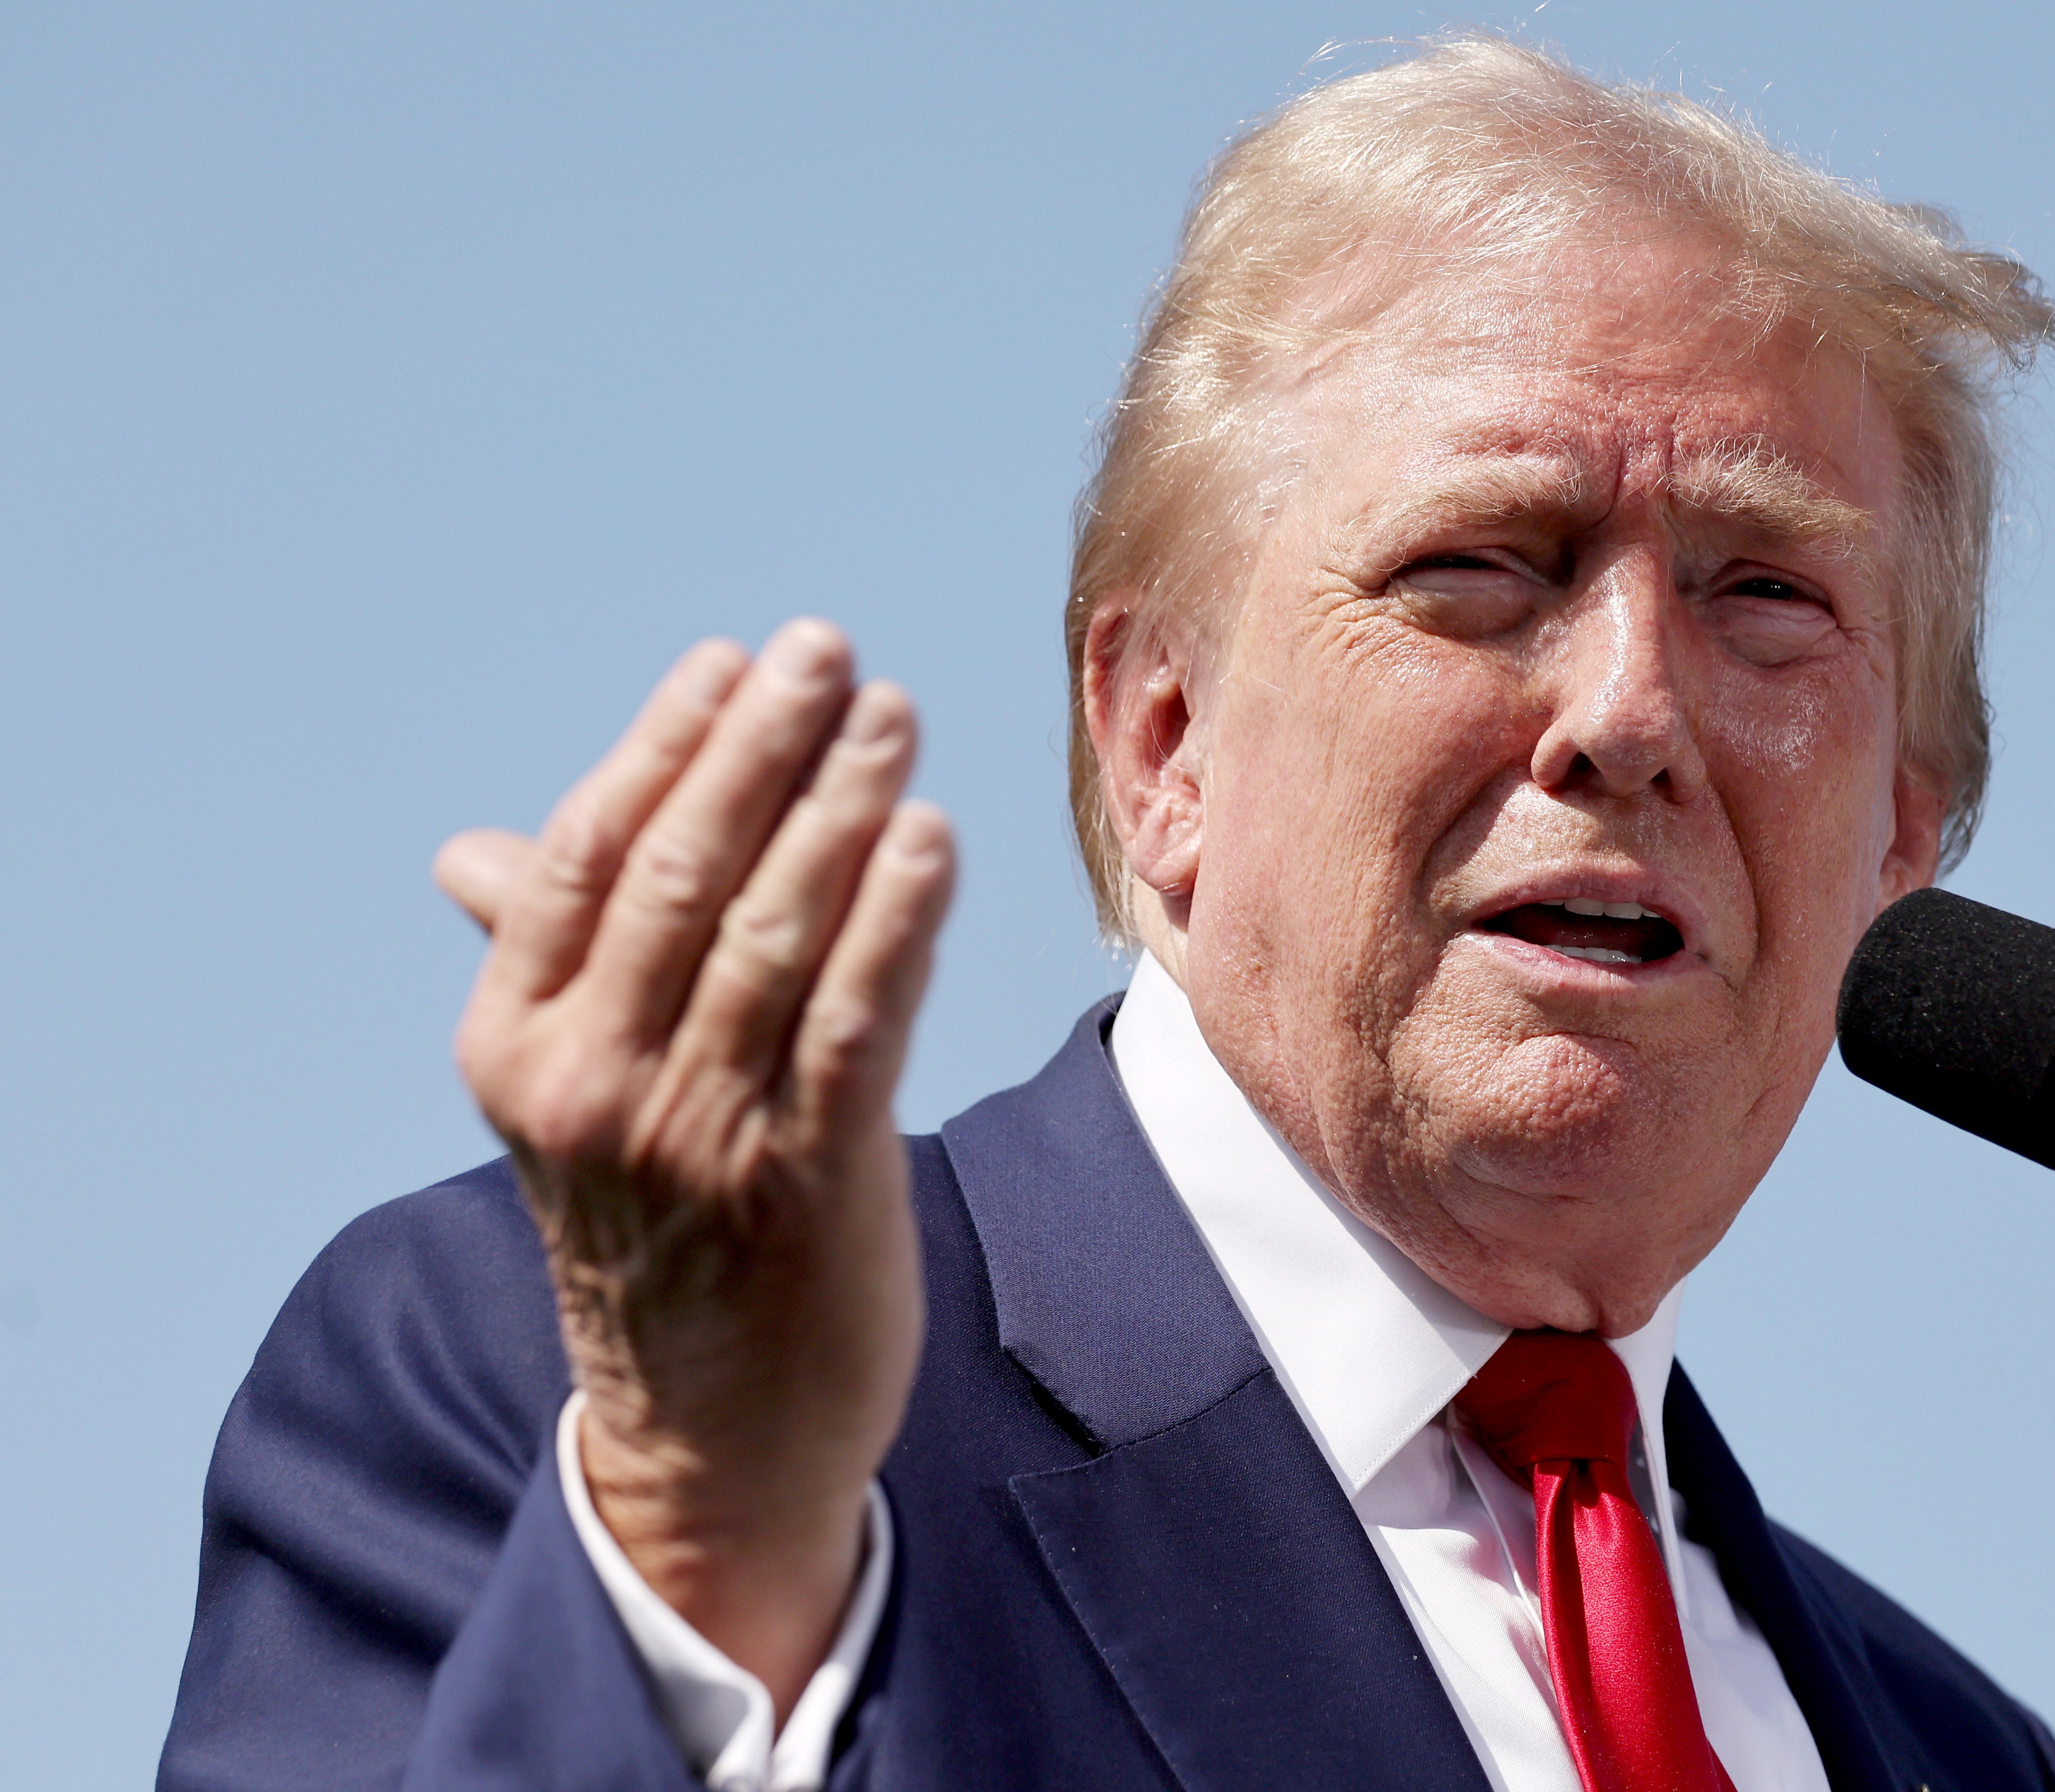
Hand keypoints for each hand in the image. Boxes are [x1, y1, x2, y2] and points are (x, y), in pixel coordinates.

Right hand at [434, 619, 952, 1718]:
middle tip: (831, 655)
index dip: (666, 745)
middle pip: (683, 872)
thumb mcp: (567, 1104)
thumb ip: (545, 967)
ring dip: (844, 810)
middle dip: (764, 748)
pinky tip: (931, 838)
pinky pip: (854, 1021)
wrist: (706, 1437)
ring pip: (775, 932)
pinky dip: (896, 921)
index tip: (735, 663)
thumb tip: (469, 853)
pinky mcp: (806, 1180)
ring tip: (894, 719)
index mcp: (516, 1046)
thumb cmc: (649, 1229)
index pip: (587, 855)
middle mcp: (591, 1085)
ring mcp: (697, 1135)